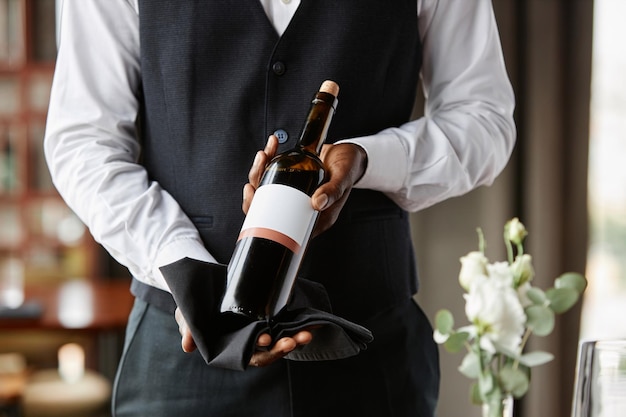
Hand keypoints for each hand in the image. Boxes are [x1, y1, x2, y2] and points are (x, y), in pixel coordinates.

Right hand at [174, 307, 312, 366]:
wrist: (204, 287)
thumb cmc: (195, 308)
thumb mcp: (187, 316)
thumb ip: (188, 329)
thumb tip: (187, 345)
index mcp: (232, 348)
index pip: (250, 355)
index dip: (259, 351)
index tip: (265, 340)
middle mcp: (250, 342)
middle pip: (270, 350)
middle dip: (283, 346)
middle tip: (295, 340)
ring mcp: (261, 330)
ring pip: (282, 339)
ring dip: (296, 337)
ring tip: (308, 332)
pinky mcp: (269, 317)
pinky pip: (287, 324)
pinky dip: (299, 324)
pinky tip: (312, 321)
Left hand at [243, 135, 367, 235]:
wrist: (350, 153)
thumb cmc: (350, 167)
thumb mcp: (343, 177)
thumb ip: (334, 190)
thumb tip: (318, 203)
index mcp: (316, 218)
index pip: (283, 227)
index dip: (261, 218)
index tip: (253, 197)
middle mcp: (302, 208)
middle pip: (269, 209)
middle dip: (255, 192)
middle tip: (253, 179)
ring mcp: (295, 195)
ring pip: (267, 189)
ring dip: (260, 171)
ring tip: (265, 154)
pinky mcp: (291, 180)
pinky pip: (273, 175)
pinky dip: (268, 161)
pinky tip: (270, 149)